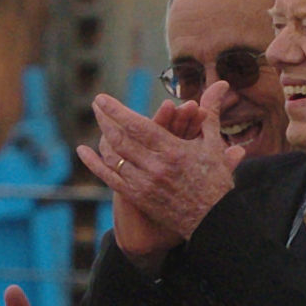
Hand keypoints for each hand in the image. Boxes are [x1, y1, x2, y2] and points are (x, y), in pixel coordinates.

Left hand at [78, 83, 245, 269]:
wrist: (214, 221)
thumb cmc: (216, 181)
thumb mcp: (214, 145)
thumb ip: (212, 111)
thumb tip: (222, 84)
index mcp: (173, 151)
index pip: (137, 125)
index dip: (116, 111)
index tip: (102, 98)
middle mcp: (155, 167)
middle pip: (120, 139)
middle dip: (105, 119)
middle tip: (97, 105)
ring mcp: (144, 184)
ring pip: (113, 157)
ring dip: (102, 137)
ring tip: (99, 122)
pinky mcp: (137, 197)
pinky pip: (110, 178)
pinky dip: (94, 163)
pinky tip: (83, 151)